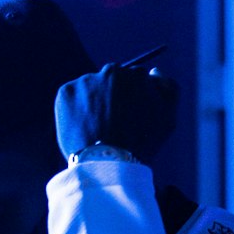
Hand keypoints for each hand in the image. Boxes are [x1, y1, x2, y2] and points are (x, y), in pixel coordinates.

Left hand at [55, 61, 178, 162]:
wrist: (108, 162)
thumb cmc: (142, 144)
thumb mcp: (168, 117)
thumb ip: (168, 88)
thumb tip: (153, 70)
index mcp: (136, 74)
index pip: (134, 81)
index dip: (132, 100)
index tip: (129, 119)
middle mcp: (111, 71)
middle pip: (111, 81)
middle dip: (111, 97)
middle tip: (111, 124)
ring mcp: (86, 80)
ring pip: (90, 88)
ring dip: (93, 102)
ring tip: (97, 129)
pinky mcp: (65, 92)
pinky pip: (71, 97)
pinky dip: (75, 110)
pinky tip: (83, 128)